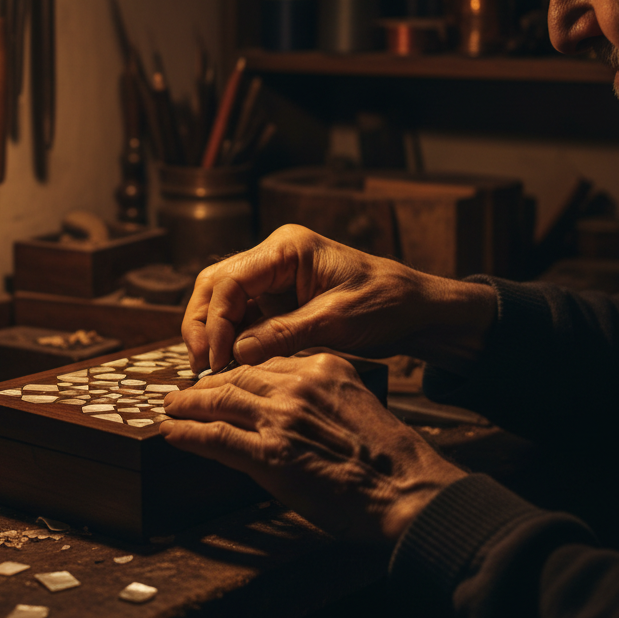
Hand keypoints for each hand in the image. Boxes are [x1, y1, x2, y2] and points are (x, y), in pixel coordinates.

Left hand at [160, 353, 465, 546]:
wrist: (409, 491)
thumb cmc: (391, 459)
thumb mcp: (358, 405)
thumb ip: (321, 398)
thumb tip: (289, 409)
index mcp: (323, 367)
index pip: (266, 363)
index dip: (237, 371)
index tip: (222, 377)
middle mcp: (298, 385)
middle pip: (237, 377)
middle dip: (206, 385)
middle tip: (186, 391)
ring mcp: (281, 418)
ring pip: (219, 401)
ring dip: (188, 405)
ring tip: (171, 407)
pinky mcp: (269, 453)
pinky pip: (215, 437)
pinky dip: (188, 433)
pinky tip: (172, 433)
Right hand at [182, 224, 495, 374]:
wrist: (417, 310)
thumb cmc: (386, 303)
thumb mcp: (337, 321)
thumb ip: (284, 334)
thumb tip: (236, 353)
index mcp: (287, 248)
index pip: (230, 280)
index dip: (215, 320)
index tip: (216, 357)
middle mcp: (273, 258)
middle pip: (215, 285)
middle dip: (203, 324)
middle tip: (201, 365)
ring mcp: (272, 278)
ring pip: (221, 301)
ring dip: (211, 334)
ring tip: (209, 369)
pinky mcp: (276, 301)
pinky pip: (241, 317)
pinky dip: (230, 340)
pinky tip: (227, 365)